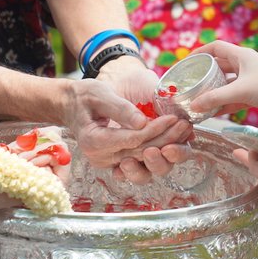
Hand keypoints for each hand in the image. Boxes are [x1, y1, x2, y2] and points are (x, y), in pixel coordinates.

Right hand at [63, 77, 191, 183]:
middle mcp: (102, 158)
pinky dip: (159, 154)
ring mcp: (111, 162)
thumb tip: (142, 122)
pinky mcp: (118, 161)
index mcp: (94, 142)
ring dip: (166, 151)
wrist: (73, 105)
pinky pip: (142, 163)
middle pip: (141, 153)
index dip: (155, 129)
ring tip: (182, 133)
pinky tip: (174, 142)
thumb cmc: (85, 96)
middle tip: (184, 124)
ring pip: (145, 164)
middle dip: (166, 139)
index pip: (132, 140)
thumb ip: (120, 108)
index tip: (172, 118)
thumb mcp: (99, 94)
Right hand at [189, 41, 257, 121]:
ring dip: (213, 91)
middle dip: (204, 75)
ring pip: (226, 83)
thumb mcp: (241, 91)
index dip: (199, 52)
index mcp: (241, 55)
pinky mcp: (255, 94)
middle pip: (219, 66)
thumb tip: (194, 106)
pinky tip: (212, 112)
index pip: (215, 47)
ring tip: (197, 100)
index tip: (185, 63)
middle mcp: (245, 65)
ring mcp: (250, 80)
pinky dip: (223, 103)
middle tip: (188, 84)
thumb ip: (216, 98)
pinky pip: (234, 97)